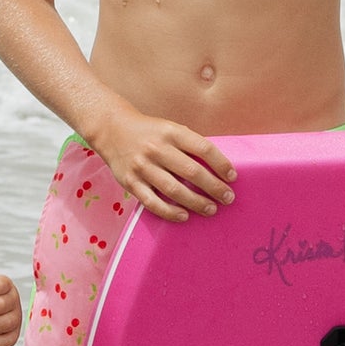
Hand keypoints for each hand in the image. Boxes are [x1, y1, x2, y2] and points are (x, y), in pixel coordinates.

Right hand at [88, 105, 235, 222]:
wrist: (112, 130)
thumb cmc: (149, 132)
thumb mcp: (170, 129)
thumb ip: (190, 145)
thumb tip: (218, 169)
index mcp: (171, 132)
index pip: (203, 148)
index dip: (221, 164)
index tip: (233, 177)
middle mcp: (156, 148)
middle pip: (192, 171)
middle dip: (214, 187)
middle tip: (228, 198)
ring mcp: (142, 166)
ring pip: (174, 189)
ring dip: (196, 202)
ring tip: (211, 209)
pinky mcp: (130, 182)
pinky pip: (152, 202)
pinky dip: (170, 211)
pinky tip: (184, 216)